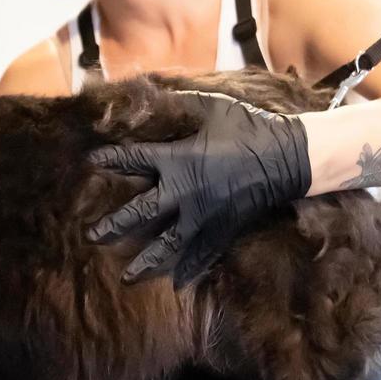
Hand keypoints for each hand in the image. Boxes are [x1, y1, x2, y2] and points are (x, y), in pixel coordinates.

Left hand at [87, 92, 311, 286]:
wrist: (288, 157)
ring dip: (145, 262)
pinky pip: (202, 254)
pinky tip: (177, 284)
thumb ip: (180, 103)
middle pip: (140, 214)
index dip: (111, 161)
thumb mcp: (212, 108)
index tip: (92, 163)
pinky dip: (190, 269)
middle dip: (113, 226)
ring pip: (167, 244)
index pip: (133, 160)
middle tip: (92, 236)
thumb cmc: (249, 128)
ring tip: (127, 277)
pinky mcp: (223, 229)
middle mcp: (183, 193)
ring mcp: (203, 216)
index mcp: (176, 161)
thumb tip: (153, 95)